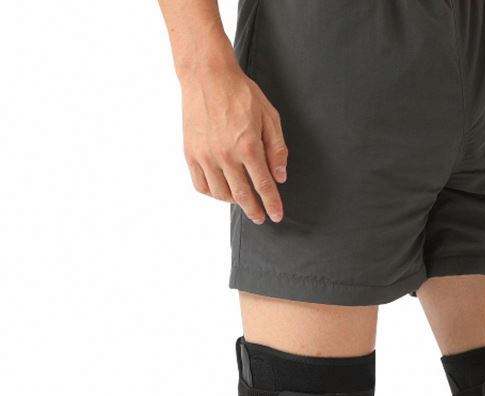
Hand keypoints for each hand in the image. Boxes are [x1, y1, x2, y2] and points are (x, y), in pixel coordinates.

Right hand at [180, 63, 286, 222]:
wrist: (207, 76)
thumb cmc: (241, 94)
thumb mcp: (269, 117)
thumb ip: (277, 149)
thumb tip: (280, 177)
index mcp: (248, 147)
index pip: (264, 186)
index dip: (272, 204)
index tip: (276, 216)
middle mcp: (226, 155)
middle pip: (243, 196)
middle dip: (254, 211)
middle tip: (260, 217)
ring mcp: (206, 156)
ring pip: (221, 194)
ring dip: (234, 202)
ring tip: (241, 199)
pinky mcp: (191, 153)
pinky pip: (201, 185)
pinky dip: (212, 193)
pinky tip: (221, 190)